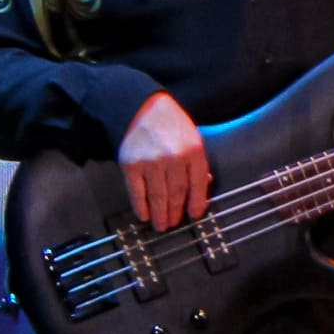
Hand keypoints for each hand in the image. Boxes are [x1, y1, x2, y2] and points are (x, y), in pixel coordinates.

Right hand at [115, 90, 211, 229]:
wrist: (144, 108)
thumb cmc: (172, 124)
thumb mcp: (194, 138)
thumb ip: (198, 163)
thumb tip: (202, 189)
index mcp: (193, 151)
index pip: (197, 185)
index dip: (196, 204)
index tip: (194, 215)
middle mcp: (173, 157)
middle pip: (177, 193)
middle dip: (176, 212)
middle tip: (174, 224)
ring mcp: (150, 162)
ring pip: (157, 196)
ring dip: (160, 214)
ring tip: (162, 225)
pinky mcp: (131, 165)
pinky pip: (137, 192)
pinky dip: (141, 206)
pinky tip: (145, 215)